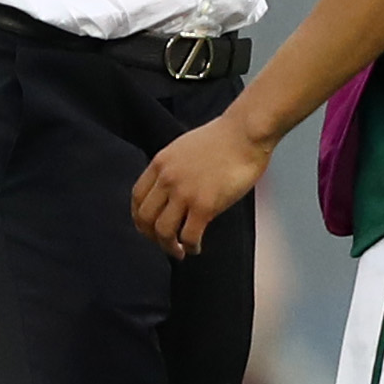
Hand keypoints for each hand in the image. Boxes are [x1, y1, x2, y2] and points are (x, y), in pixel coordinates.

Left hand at [131, 116, 272, 259]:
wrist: (245, 132)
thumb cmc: (224, 138)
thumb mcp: (184, 148)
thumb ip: (173, 168)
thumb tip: (172, 190)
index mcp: (160, 163)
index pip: (137, 197)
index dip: (140, 218)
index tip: (149, 227)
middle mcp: (167, 178)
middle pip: (145, 218)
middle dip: (152, 236)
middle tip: (165, 243)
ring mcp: (184, 192)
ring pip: (163, 231)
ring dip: (169, 246)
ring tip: (180, 251)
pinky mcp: (205, 205)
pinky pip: (189, 236)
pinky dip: (190, 246)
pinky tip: (196, 247)